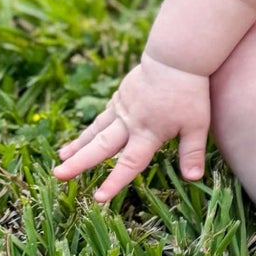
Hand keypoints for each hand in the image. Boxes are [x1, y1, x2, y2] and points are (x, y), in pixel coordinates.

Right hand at [53, 52, 211, 203]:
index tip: (98, 198)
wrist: (175, 57)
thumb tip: (193, 179)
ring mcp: (122, 108)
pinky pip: (103, 115)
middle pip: (101, 147)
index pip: (129, 163)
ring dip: (78, 145)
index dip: (114, 182)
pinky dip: (92, 127)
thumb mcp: (197, 125)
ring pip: (96, 130)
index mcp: (148, 133)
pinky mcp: (121, 96)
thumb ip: (192, 152)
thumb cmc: (189, 92)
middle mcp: (130, 123)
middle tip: (58, 175)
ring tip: (61, 158)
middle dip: (79, 163)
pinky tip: (84, 136)